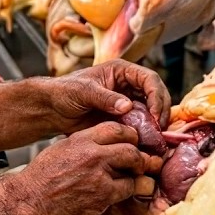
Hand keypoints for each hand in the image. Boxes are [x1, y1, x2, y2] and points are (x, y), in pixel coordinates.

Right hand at [16, 122, 162, 214]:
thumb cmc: (40, 179)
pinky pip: (128, 189)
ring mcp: (100, 174)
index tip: (132, 142)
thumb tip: (99, 145)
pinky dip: (129, 191)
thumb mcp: (60, 150)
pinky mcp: (104, 194)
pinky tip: (124, 193)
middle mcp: (93, 153)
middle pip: (130, 147)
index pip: (116, 129)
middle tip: (141, 161)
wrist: (30, 201)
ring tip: (138, 178)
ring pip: (134, 167)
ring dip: (138, 174)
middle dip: (139, 154)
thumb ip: (82, 145)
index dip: (128, 135)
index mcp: (81, 139)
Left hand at [46, 59, 170, 134]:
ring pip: (152, 111)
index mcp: (122, 71)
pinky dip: (147, 133)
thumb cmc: (64, 92)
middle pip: (157, 95)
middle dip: (161, 111)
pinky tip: (146, 144)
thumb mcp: (83, 92)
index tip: (156, 115)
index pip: (150, 79)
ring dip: (157, 124)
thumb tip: (128, 106)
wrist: (52, 110)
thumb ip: (105, 98)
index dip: (157, 96)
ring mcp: (128, 102)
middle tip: (159, 130)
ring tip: (156, 139)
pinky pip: (142, 125)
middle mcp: (128, 85)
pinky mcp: (124, 119)